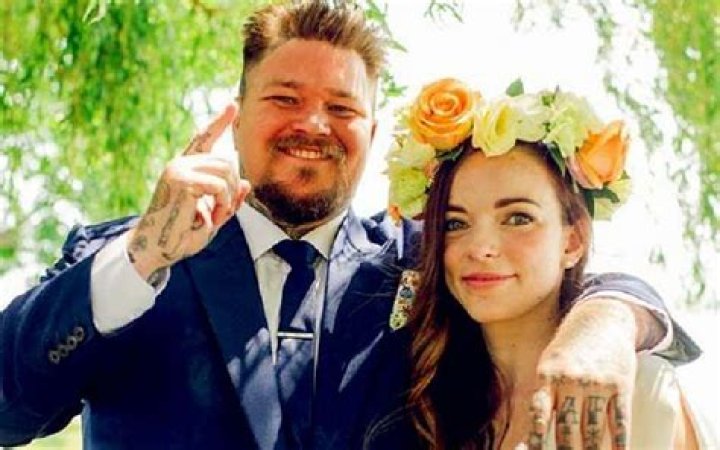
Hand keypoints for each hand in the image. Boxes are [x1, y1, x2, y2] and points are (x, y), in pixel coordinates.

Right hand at [127, 104, 250, 278]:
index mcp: (185, 168)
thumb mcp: (213, 216)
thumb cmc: (181, 235)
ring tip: (216, 216)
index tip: (233, 104)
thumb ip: (229, 200)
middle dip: (232, 189)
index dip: (219, 122)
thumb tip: (246, 183)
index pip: (204, 138)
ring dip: (227, 198)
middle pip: (227, 161)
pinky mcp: (180, 181)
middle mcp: (179, 164)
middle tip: (222, 213)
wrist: (156, 250)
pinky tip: (210, 218)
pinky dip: (222, 204)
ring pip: (226, 171)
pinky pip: (219, 186)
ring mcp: (178, 170)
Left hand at [526, 299, 636, 448]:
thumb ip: (544, 397)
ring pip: (594, 432)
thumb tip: (532, 438)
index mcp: (548, 376)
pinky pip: (620, 422)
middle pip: (568, 429)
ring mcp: (597, 383)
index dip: (536, 439)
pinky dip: (619, 445)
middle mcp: (571, 380)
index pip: (539, 414)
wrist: (602, 318)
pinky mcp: (621, 386)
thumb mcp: (549, 365)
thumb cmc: (569, 350)